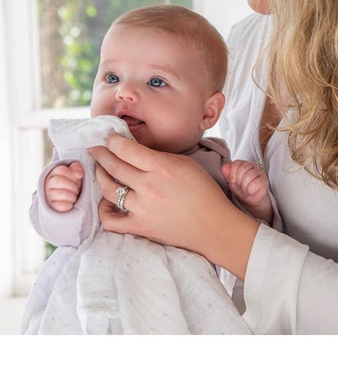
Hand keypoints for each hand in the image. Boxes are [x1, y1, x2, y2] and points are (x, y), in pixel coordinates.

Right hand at [44, 161, 83, 211]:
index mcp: (53, 174)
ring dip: (72, 196)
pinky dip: (69, 205)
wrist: (65, 201)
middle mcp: (48, 184)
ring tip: (73, 197)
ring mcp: (48, 195)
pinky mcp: (51, 207)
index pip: (61, 170)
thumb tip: (79, 174)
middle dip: (72, 186)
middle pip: (59, 180)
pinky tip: (70, 203)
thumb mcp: (73, 174)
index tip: (77, 178)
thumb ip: (76, 168)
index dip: (72, 174)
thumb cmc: (70, 185)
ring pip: (61, 194)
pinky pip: (62, 205)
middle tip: (76, 189)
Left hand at [90, 134, 258, 279]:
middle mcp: (148, 186)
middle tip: (95, 149)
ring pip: (108, 188)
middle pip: (114, 165)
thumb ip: (159, 156)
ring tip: (100, 170)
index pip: (126, 149)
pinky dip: (104, 210)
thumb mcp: (186, 164)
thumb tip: (136, 151)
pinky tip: (105, 202)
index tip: (109, 138)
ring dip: (100, 176)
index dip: (113, 141)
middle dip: (100, 154)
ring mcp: (142, 208)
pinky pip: (111, 220)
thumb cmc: (204, 192)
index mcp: (161, 167)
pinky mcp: (140, 227)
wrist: (213, 226)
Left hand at [222, 160, 271, 222]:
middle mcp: (253, 166)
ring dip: (244, 187)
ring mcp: (260, 173)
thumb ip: (228, 174)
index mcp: (243, 164)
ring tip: (245, 190)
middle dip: (238, 181)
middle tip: (240, 187)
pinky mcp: (264, 182)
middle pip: (242, 169)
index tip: (234, 182)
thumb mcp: (232, 182)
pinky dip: (250, 190)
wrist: (251, 201)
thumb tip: (224, 167)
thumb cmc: (241, 190)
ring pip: (249, 176)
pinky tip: (250, 192)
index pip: (236, 164)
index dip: (232, 174)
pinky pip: (255, 184)